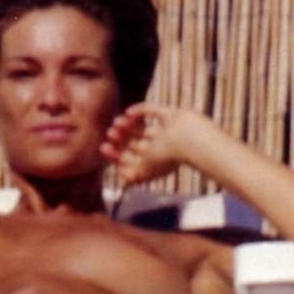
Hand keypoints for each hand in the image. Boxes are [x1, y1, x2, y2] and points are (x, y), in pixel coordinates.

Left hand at [100, 103, 218, 186]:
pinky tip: (128, 113)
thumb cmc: (168, 157)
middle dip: (121, 139)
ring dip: (127, 125)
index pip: (132, 159)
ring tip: (117, 122)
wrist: (191, 139)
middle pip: (135, 143)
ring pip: (142, 128)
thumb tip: (122, 182)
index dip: (116, 154)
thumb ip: (134, 177)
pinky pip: (153, 111)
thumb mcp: (147, 170)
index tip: (103, 147)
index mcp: (155, 162)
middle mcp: (161, 148)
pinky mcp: (171, 116)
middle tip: (109, 133)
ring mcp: (167, 131)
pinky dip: (139, 111)